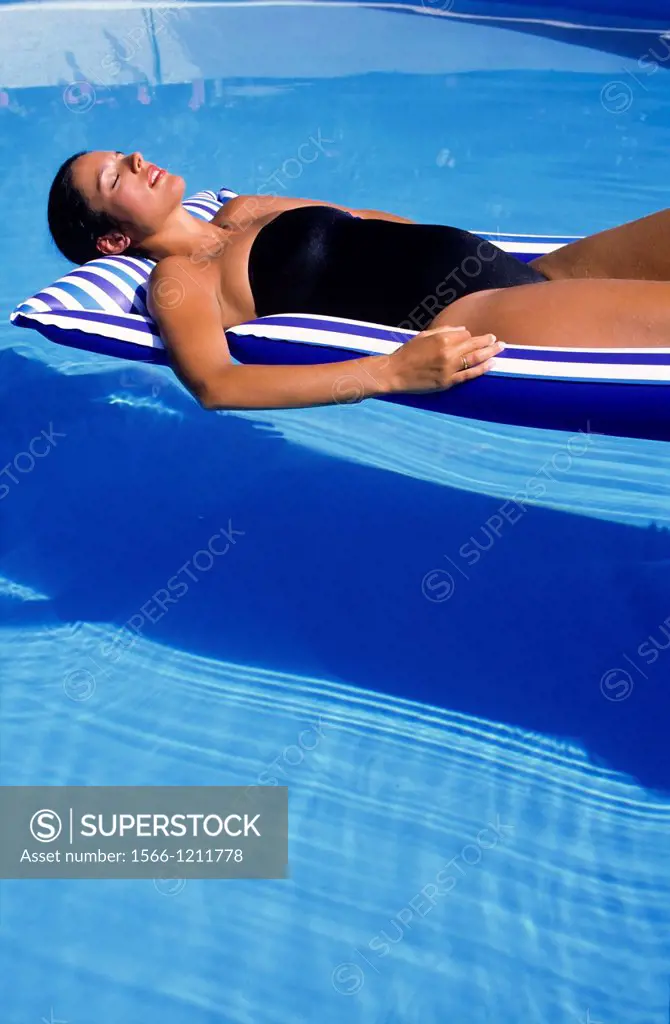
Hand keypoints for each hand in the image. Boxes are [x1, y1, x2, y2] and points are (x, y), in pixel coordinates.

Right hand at [386, 326, 503, 394]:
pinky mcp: (448, 381)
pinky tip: (492, 364)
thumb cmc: (407, 353)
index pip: (465, 334)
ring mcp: (449, 368)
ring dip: (490, 353)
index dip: (469, 335)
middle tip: (497, 340)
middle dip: (487, 341)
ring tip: (500, 348)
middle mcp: (448, 352)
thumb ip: (444, 330)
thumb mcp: (424, 335)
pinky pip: (469, 375)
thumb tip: (464, 330)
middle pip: (474, 344)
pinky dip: (482, 369)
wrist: (394, 373)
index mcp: (441, 338)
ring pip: (475, 358)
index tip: (472, 337)